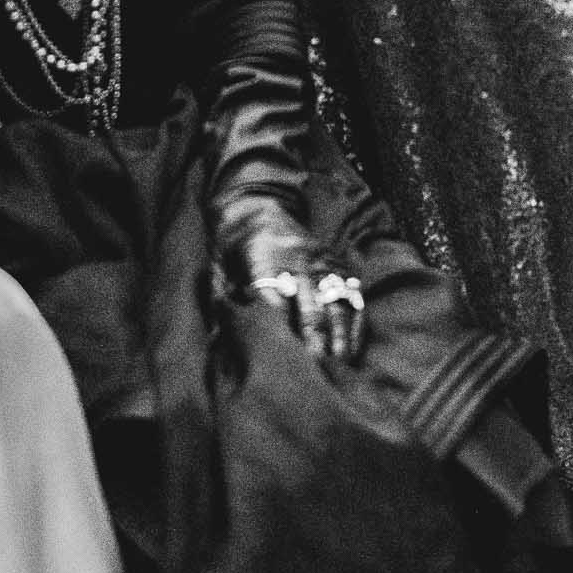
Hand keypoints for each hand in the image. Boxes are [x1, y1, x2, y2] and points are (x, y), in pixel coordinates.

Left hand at [215, 196, 366, 362]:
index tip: (283, 356)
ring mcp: (322, 262)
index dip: (279, 329)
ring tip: (339, 364)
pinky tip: (352, 349)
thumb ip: (219, 299)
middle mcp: (297, 260)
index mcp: (262, 259)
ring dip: (339, 336)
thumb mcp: (218, 265)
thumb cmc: (235, 244)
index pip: (273, 299)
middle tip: (316, 366)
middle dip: (315, 338)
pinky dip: (355, 325)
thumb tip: (216, 337)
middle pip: (310, 304)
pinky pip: (353, 298)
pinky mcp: (338, 265)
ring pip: (336, 303)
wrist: (257, 205)